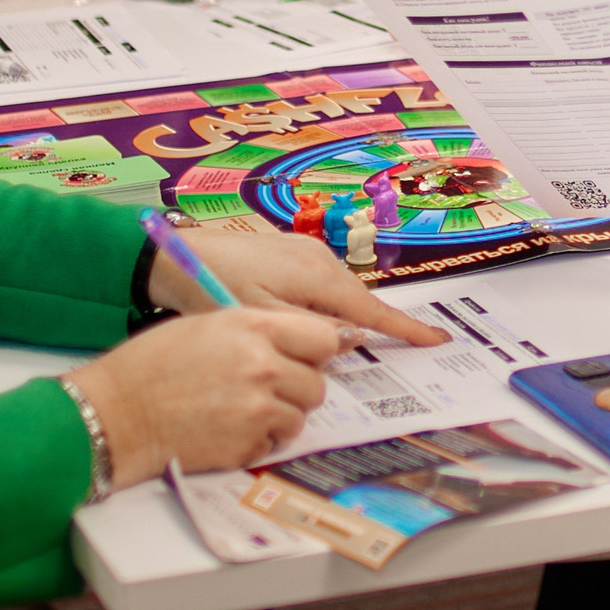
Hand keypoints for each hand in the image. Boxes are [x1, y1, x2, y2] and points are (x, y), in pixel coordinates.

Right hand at [70, 307, 339, 482]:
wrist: (119, 413)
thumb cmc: (155, 365)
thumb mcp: (210, 324)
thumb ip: (261, 330)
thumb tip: (304, 342)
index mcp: (253, 327)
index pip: (323, 338)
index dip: (315, 351)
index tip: (306, 358)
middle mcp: (262, 365)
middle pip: (317, 384)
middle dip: (297, 388)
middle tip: (266, 389)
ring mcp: (258, 408)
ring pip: (300, 417)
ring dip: (280, 417)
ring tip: (242, 409)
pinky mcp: (247, 444)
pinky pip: (276, 443)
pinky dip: (260, 440)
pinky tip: (229, 428)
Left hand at [156, 228, 447, 347]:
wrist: (173, 254)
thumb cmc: (214, 287)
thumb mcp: (265, 320)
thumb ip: (312, 333)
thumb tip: (351, 340)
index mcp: (319, 278)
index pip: (373, 312)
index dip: (406, 329)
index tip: (437, 339)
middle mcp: (320, 259)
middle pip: (357, 304)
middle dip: (364, 331)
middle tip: (361, 357)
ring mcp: (306, 251)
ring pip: (338, 296)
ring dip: (336, 321)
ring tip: (314, 346)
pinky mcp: (291, 251)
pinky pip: (321, 285)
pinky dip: (321, 306)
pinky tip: (298, 322)